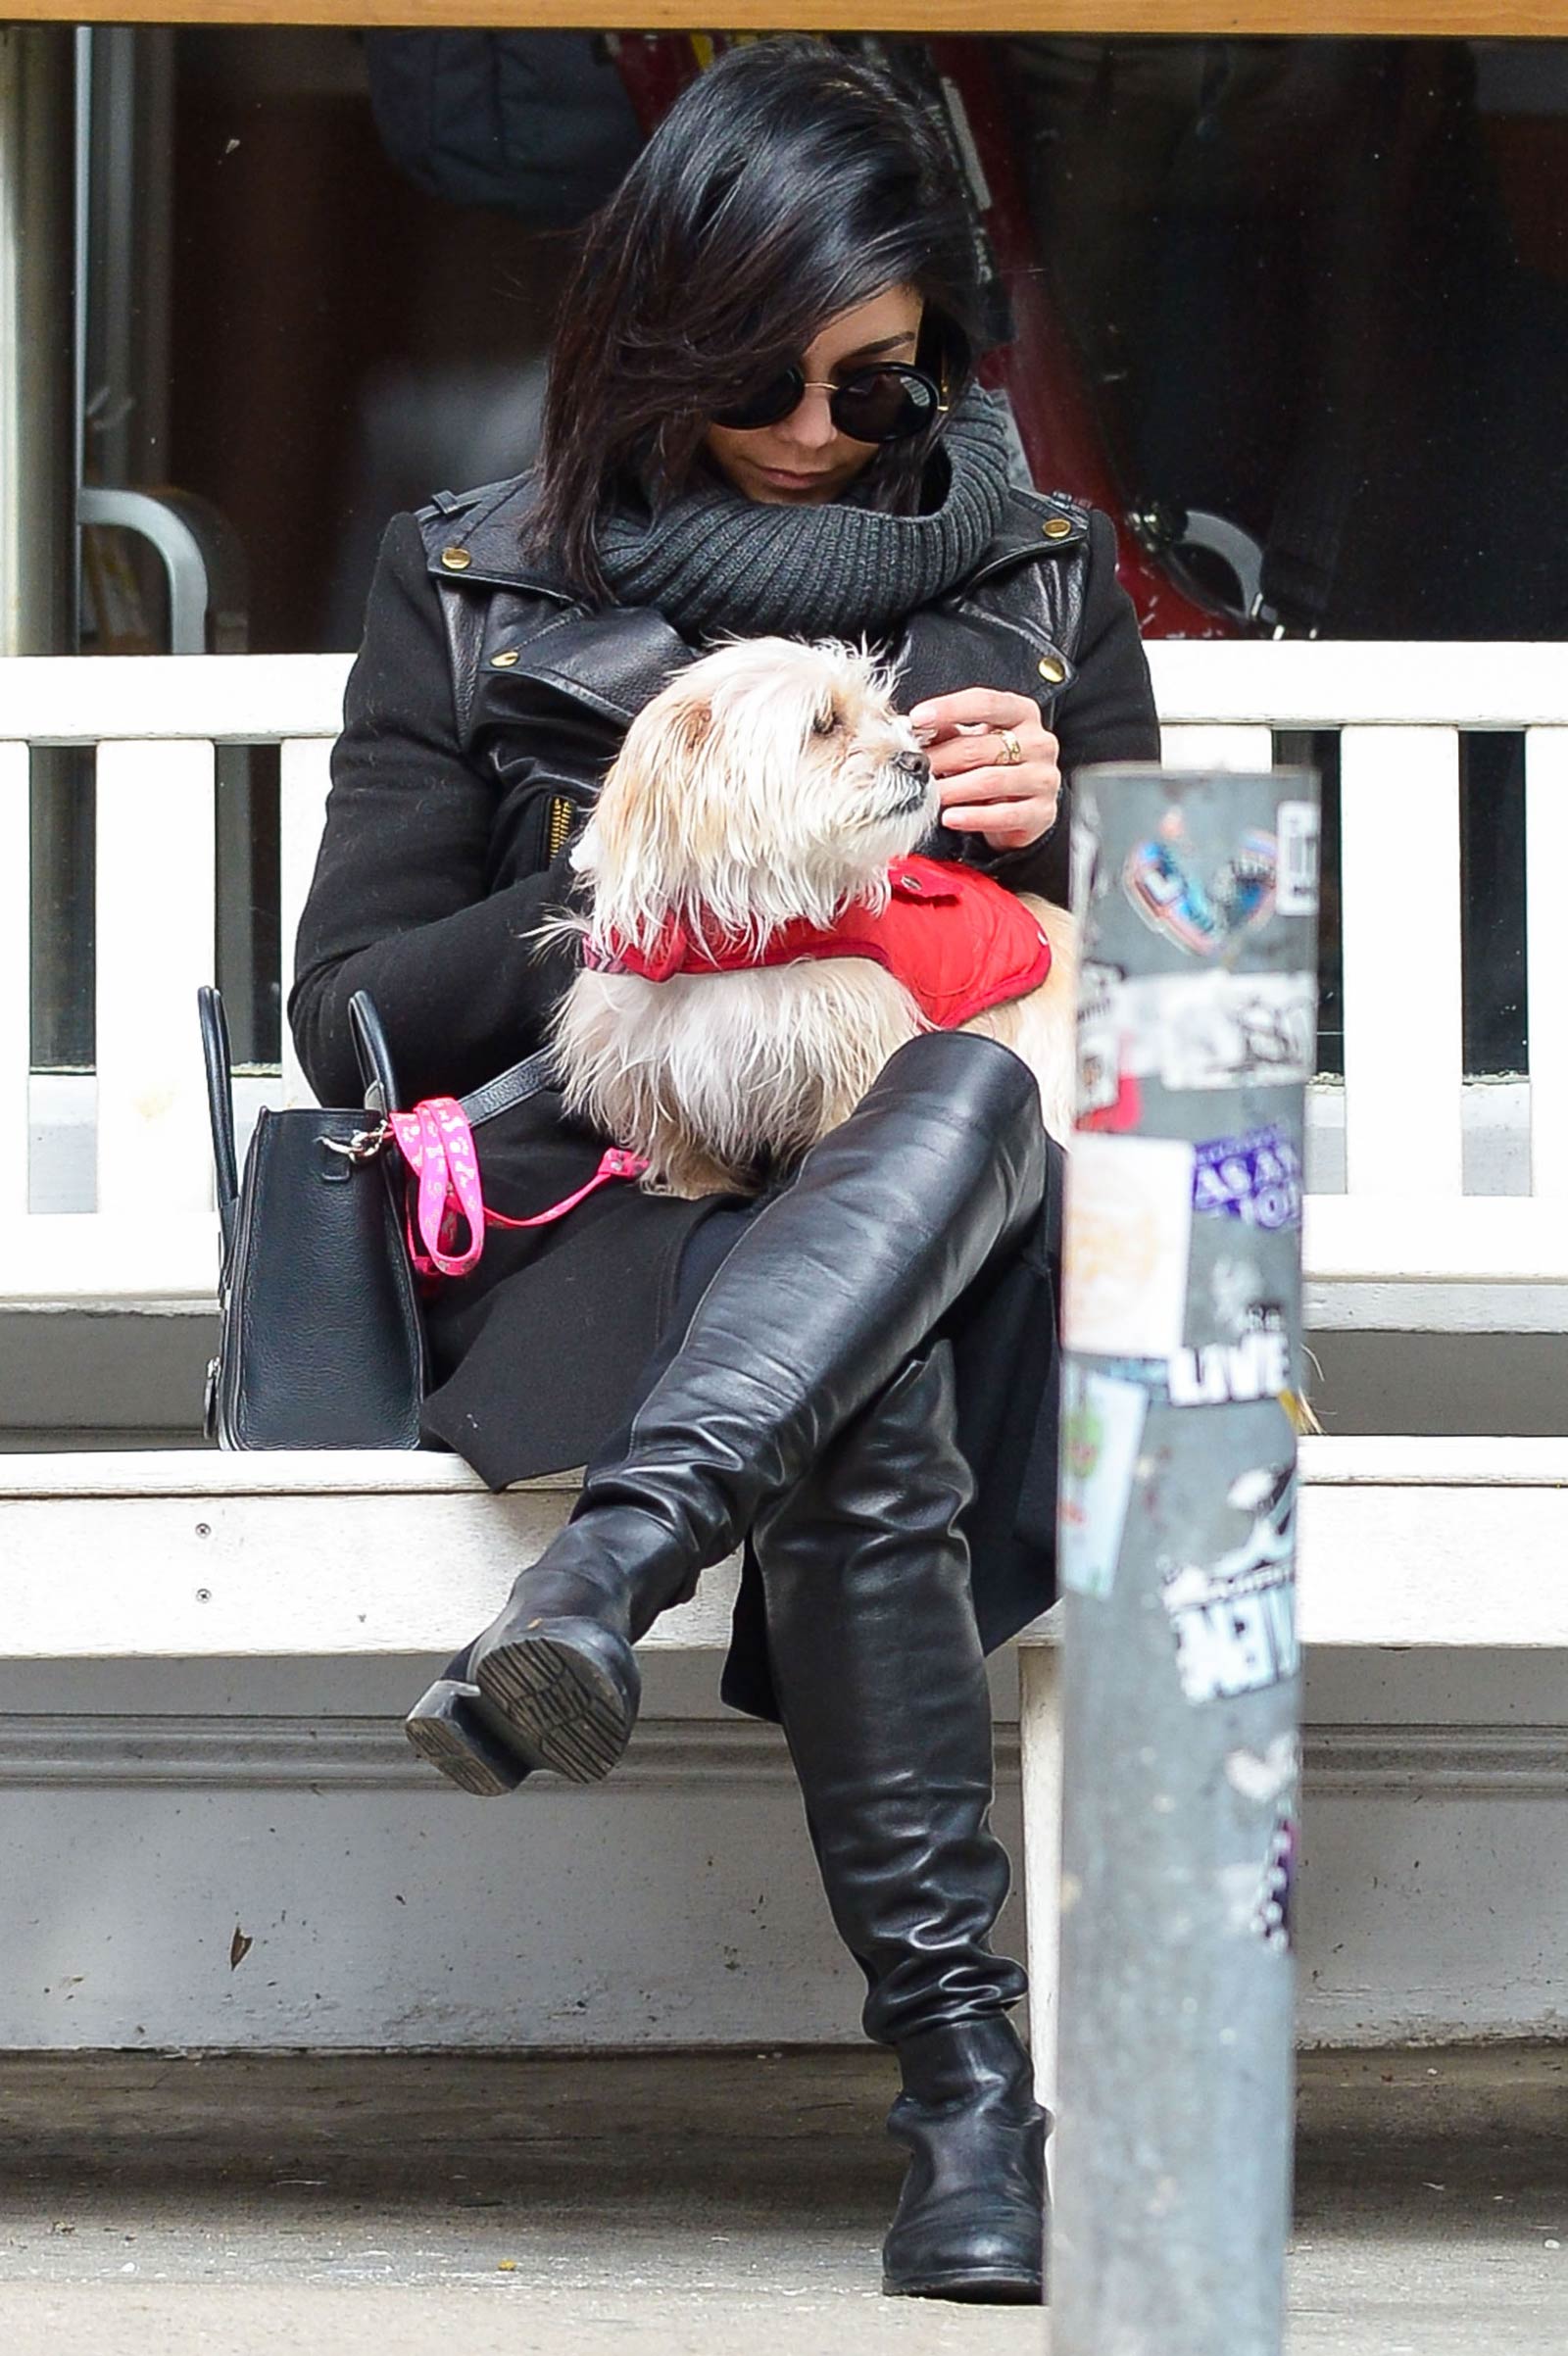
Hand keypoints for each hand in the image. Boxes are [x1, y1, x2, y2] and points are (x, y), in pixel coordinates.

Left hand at [909, 688, 1060, 853]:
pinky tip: (951, 817)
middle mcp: (1038, 742)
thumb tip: (913, 728)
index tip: (918, 718)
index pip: (986, 703)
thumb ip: (948, 732)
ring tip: (928, 793)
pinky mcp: (1042, 812)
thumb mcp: (973, 742)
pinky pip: (1003, 815)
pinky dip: (973, 817)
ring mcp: (1043, 778)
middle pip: (982, 746)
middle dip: (942, 757)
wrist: (1022, 809)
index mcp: (1022, 713)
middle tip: (915, 768)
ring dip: (953, 788)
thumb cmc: (994, 768)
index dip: (950, 709)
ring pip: (991, 780)